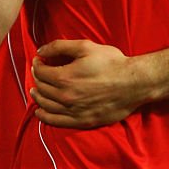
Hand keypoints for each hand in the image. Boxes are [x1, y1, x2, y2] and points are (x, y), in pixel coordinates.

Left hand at [29, 39, 146, 127]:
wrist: (132, 83)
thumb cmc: (111, 62)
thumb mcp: (85, 47)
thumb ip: (60, 46)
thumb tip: (40, 51)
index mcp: (64, 77)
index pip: (41, 72)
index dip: (37, 65)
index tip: (38, 60)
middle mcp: (65, 96)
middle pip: (42, 89)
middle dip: (36, 79)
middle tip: (37, 73)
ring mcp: (73, 111)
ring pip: (46, 106)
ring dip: (37, 97)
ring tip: (35, 91)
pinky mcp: (82, 121)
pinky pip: (56, 122)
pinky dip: (45, 117)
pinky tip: (40, 112)